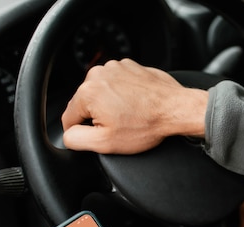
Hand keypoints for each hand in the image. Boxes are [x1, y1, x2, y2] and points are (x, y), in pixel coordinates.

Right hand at [62, 58, 208, 154]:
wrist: (176, 110)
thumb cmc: (146, 125)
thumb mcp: (106, 142)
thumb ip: (77, 139)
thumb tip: (67, 135)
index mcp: (88, 92)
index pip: (70, 117)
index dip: (81, 131)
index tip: (98, 135)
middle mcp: (98, 74)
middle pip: (86, 103)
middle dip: (99, 116)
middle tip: (120, 126)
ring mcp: (115, 67)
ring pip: (102, 93)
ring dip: (111, 104)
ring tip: (131, 115)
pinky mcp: (129, 66)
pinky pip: (117, 84)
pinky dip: (124, 94)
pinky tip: (137, 105)